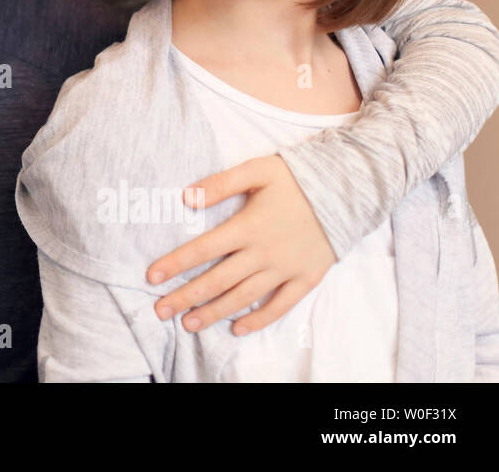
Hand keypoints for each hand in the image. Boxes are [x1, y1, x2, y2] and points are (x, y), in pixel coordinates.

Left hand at [146, 155, 334, 334]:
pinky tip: (238, 329)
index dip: (176, 263)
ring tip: (189, 324)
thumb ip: (221, 183)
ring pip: (243, 297)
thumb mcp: (257, 170)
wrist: (347, 191)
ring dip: (215, 312)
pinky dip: (259, 319)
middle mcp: (264, 252)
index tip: (151, 276)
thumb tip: (187, 197)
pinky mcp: (306, 278)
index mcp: (248, 226)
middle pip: (218, 280)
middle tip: (160, 310)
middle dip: (186, 296)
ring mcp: (286, 269)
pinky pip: (280, 306)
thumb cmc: (296, 178)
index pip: (203, 249)